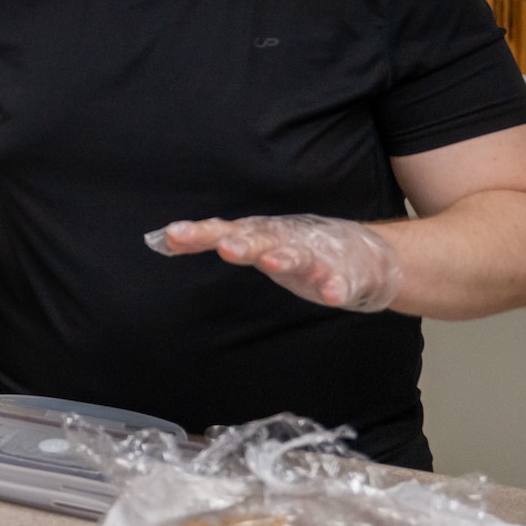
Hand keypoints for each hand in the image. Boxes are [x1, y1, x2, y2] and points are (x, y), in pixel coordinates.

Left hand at [146, 214, 402, 312]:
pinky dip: (337, 287)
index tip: (172, 236)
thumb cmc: (292, 245)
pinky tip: (334, 295)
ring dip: (285, 259)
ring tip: (273, 262)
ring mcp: (316, 258)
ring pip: (299, 257)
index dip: (199, 234)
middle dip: (243, 244)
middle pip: (260, 240)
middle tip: (227, 247)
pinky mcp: (346, 275)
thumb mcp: (250, 240)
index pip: (223, 231)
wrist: (363, 253)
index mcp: (259, 234)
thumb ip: (211, 238)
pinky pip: (342, 282)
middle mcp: (283, 241)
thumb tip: (163, 239)